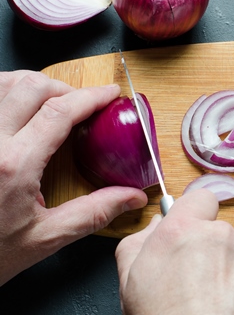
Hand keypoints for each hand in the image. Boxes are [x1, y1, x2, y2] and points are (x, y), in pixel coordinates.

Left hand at [0, 71, 147, 285]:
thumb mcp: (44, 238)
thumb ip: (93, 213)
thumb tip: (132, 198)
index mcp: (14, 165)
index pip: (60, 112)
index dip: (91, 96)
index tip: (110, 94)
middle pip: (31, 87)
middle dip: (65, 89)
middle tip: (81, 104)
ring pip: (2, 83)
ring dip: (31, 84)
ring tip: (50, 100)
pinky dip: (5, 91)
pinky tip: (16, 105)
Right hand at [115, 188, 233, 314]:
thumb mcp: (130, 281)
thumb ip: (140, 241)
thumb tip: (158, 223)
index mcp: (185, 232)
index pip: (200, 199)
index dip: (197, 216)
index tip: (194, 235)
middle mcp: (224, 236)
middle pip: (223, 235)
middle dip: (215, 256)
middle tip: (202, 289)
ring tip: (221, 308)